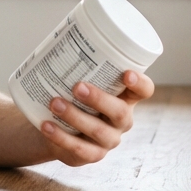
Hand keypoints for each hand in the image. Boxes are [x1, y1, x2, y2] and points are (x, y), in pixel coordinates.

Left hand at [40, 70, 154, 165]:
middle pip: (120, 112)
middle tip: (77, 87)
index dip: (140, 83)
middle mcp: (121, 120)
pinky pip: (79, 149)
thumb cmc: (72, 97)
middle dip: (99, 99)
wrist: (56, 128)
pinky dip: (61, 137)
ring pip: (98, 131)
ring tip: (54, 103)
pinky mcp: (91, 155)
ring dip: (75, 117)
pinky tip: (46, 125)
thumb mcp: (80, 81)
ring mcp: (108, 140)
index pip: (144, 91)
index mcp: (125, 98)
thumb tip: (58, 36)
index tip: (126, 73)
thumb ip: (78, 64)